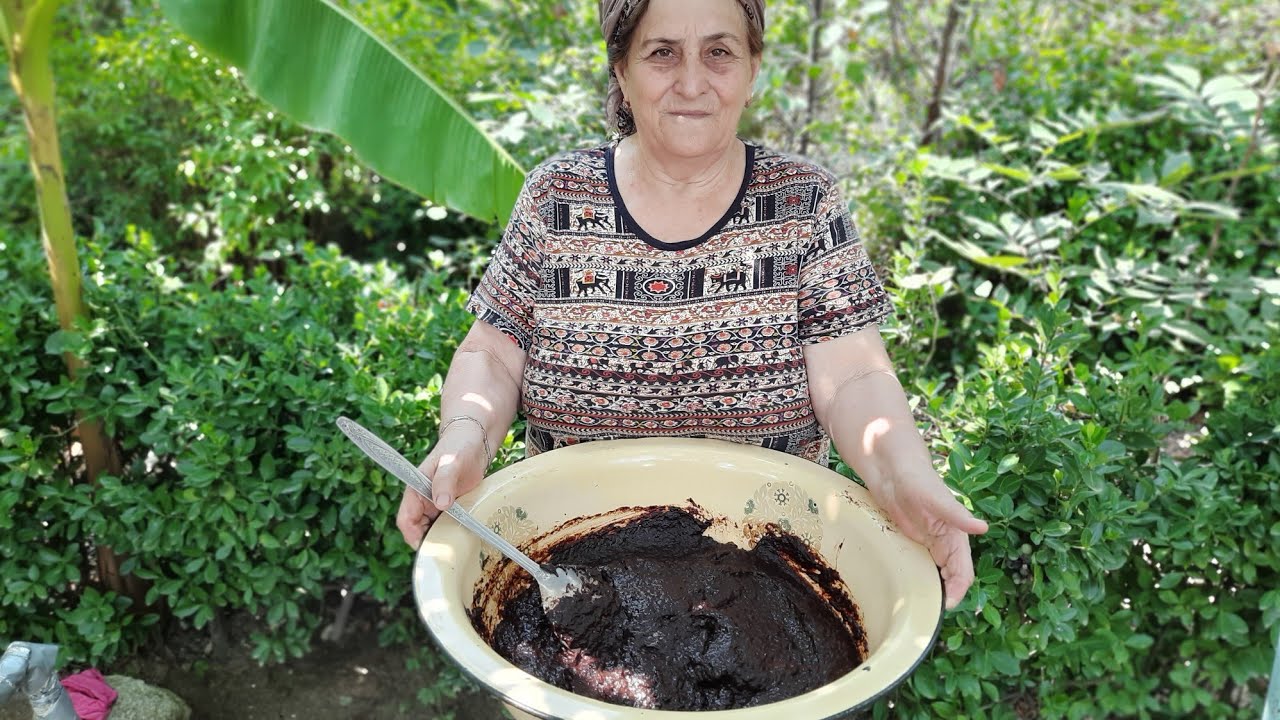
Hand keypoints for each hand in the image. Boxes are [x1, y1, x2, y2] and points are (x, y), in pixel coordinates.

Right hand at [395, 422, 488, 547]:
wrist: (473, 442)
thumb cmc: (459, 447)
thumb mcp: (452, 461)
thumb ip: (445, 480)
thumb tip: (441, 504)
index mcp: (415, 491)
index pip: (405, 520)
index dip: (412, 535)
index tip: (428, 546)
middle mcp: (423, 501)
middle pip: (418, 531)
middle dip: (430, 543)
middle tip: (447, 552)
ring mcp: (436, 506)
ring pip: (433, 531)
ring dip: (442, 540)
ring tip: (457, 547)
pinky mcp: (450, 508)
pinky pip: (447, 525)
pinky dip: (453, 533)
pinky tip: (465, 538)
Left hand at [866, 470, 988, 609]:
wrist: (893, 472)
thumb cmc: (919, 481)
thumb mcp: (938, 500)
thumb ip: (958, 515)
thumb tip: (983, 527)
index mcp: (956, 538)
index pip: (963, 573)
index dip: (957, 591)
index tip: (945, 606)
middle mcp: (945, 544)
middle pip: (950, 579)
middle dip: (944, 596)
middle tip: (928, 613)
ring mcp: (929, 545)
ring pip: (936, 575)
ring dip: (932, 590)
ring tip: (920, 608)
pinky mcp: (913, 542)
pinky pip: (920, 566)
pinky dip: (917, 579)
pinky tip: (908, 589)